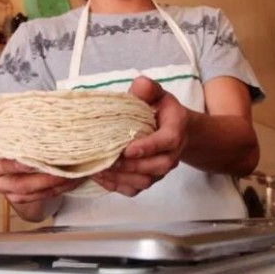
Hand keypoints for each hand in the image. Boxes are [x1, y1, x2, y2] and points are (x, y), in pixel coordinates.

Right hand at [0, 121, 83, 220]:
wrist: (28, 156)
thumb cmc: (23, 133)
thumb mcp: (20, 120)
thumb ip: (26, 115)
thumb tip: (51, 107)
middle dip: (19, 165)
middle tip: (38, 161)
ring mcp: (0, 183)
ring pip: (19, 186)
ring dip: (44, 181)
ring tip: (64, 172)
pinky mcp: (15, 196)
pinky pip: (33, 197)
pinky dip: (53, 189)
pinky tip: (70, 180)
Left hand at [93, 76, 189, 196]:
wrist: (171, 128)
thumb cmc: (161, 109)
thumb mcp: (157, 94)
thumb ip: (149, 88)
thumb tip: (140, 84)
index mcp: (175, 129)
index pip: (167, 141)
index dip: (149, 147)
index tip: (128, 150)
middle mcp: (172, 153)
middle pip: (157, 166)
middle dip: (132, 166)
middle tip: (108, 160)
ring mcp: (160, 170)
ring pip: (145, 181)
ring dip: (121, 178)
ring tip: (98, 169)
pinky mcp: (149, 179)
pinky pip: (134, 190)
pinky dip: (117, 186)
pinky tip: (100, 177)